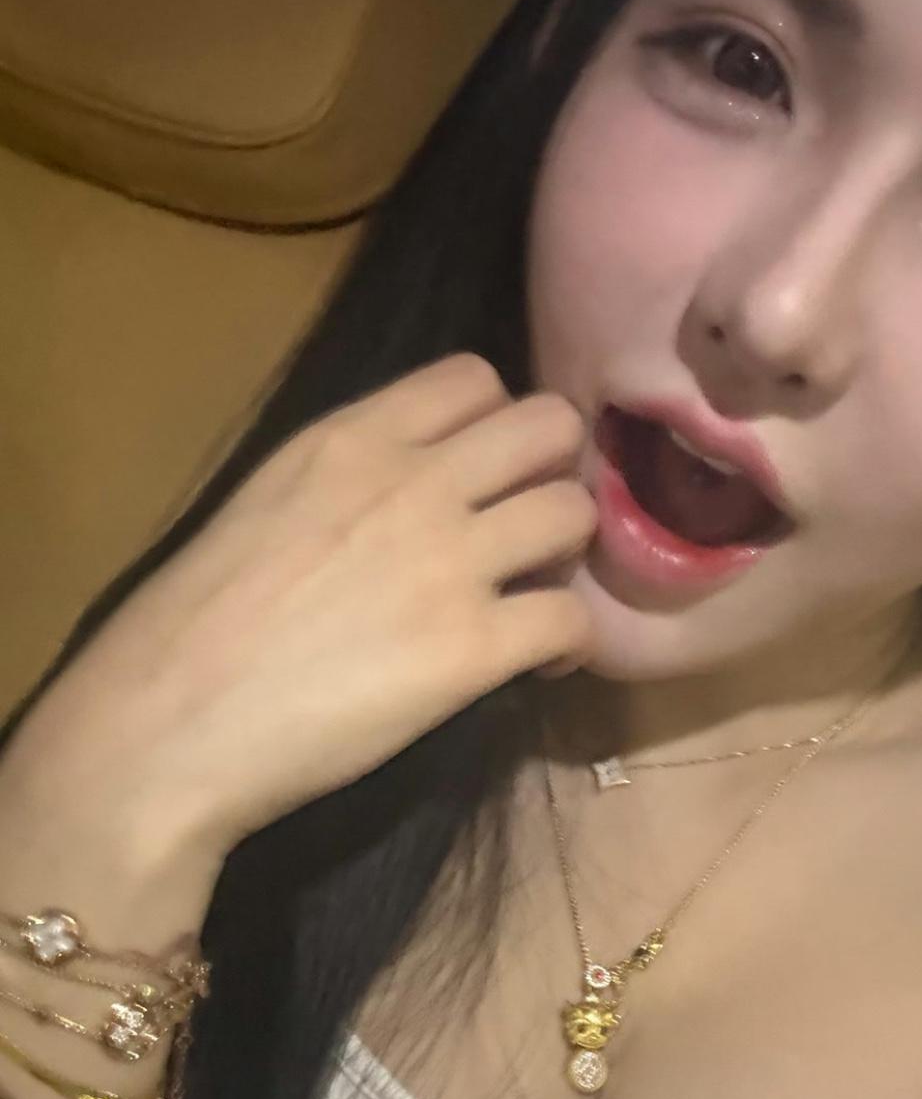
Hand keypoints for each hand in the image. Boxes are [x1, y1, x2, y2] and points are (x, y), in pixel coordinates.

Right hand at [24, 354, 596, 854]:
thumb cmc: (195, 625)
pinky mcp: (472, 649)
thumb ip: (347, 478)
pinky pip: (575, 620)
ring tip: (537, 595)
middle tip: (528, 530)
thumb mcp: (266, 502)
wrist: (168, 722)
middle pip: (550, 427)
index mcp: (349, 438)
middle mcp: (412, 482)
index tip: (485, 472)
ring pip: (575, 515)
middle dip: (553, 472)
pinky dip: (571, 642)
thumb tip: (413, 489)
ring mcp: (449, 563)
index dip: (496, 422)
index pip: (473, 376)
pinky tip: (539, 663)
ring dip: (570, 555)